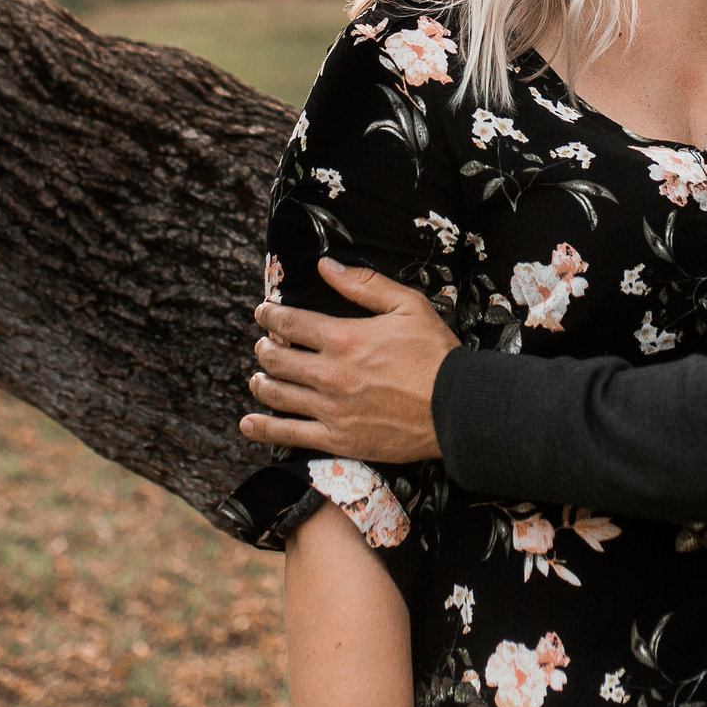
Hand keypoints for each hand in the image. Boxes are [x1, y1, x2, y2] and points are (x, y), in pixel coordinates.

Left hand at [240, 259, 459, 462]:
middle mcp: (329, 374)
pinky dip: (263, 428)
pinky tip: (248, 423)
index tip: (263, 313)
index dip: (269, 315)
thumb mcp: (407, 306)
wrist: (457, 407)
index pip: (289, 323)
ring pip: (277, 394)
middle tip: (264, 346)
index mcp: (343, 337)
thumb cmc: (436, 354)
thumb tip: (326, 266)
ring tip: (258, 379)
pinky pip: (289, 435)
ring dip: (261, 383)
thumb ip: (363, 284)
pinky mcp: (338, 440)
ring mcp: (331, 409)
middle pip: (276, 359)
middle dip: (264, 348)